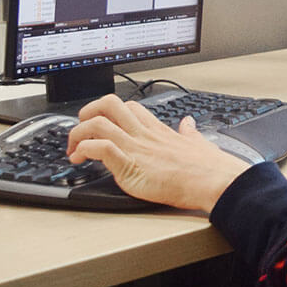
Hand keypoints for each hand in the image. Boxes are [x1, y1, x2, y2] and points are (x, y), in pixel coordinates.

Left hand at [66, 94, 249, 212]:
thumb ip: (189, 132)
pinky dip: (83, 150)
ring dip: (78, 134)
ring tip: (73, 149)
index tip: (102, 125)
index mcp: (157, 130)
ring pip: (97, 123)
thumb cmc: (208, 168)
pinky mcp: (130, 165)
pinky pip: (99, 148)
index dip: (110, 112)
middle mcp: (143, 135)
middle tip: (81, 129)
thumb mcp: (198, 142)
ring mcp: (135, 148)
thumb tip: (188, 124)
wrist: (213, 182)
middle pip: (109, 104)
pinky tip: (79, 160)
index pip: (129, 107)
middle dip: (88, 112)